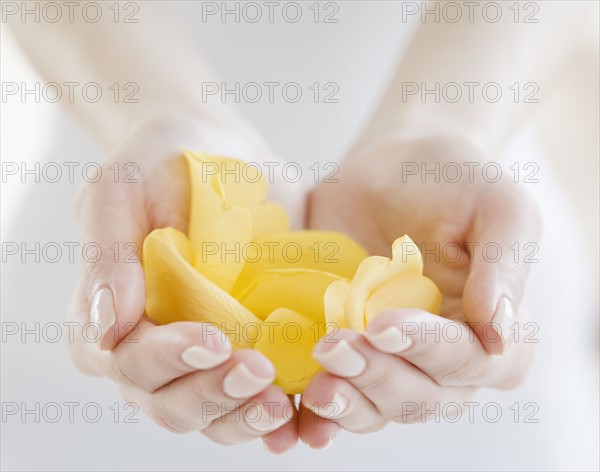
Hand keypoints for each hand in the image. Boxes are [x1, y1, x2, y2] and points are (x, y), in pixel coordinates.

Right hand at [66, 115, 303, 451]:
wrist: (223, 151)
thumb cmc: (160, 162)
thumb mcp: (120, 191)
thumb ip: (106, 255)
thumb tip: (105, 327)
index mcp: (112, 317)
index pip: (130, 362)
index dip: (168, 360)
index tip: (212, 339)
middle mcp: (156, 347)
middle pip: (173, 402)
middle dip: (214, 394)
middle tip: (259, 371)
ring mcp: (205, 352)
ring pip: (216, 412)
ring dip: (246, 416)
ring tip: (284, 403)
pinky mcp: (252, 345)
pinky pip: (258, 395)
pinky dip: (279, 414)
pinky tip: (305, 413)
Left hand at [299, 134, 539, 443]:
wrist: (390, 172)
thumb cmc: (453, 182)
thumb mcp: (496, 207)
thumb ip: (504, 266)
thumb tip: (499, 334)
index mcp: (493, 334)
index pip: (467, 361)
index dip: (428, 349)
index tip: (386, 324)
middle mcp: (447, 363)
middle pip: (418, 396)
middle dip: (377, 376)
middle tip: (334, 346)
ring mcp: (395, 362)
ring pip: (377, 406)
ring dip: (347, 402)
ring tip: (316, 384)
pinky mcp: (352, 354)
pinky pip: (339, 394)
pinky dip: (319, 413)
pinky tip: (298, 409)